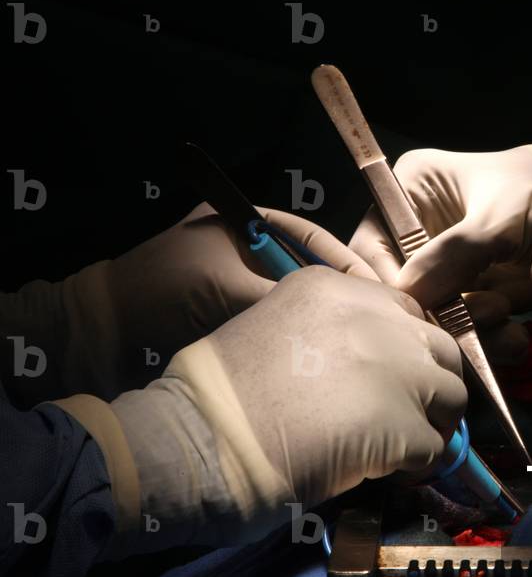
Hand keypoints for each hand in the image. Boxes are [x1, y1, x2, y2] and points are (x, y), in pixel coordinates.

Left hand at [15, 202, 374, 399]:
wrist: (103, 329)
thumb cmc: (160, 290)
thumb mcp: (224, 286)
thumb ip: (280, 296)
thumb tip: (336, 317)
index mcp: (247, 222)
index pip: (313, 239)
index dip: (349, 264)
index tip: (382, 292)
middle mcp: (251, 249)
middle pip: (313, 269)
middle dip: (345, 294)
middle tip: (383, 320)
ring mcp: (244, 283)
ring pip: (301, 300)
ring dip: (328, 318)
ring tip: (365, 339)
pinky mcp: (237, 316)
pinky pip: (281, 323)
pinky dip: (304, 336)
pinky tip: (329, 354)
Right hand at [62, 265, 466, 552]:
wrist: (193, 444)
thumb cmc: (217, 395)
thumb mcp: (273, 328)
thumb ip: (329, 334)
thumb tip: (372, 368)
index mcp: (333, 288)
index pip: (404, 312)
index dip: (404, 351)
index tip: (391, 379)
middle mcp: (372, 318)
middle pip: (438, 347)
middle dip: (430, 383)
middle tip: (407, 415)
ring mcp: (394, 370)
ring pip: (451, 394)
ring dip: (432, 423)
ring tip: (399, 447)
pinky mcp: (402, 424)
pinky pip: (435, 447)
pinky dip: (417, 465)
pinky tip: (386, 473)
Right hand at [348, 145, 531, 363]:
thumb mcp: (503, 215)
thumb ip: (457, 250)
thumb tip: (407, 294)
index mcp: (413, 187)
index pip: (373, 243)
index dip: (386, 284)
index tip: (412, 317)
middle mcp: (423, 225)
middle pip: (407, 284)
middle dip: (441, 311)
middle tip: (484, 316)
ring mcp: (450, 261)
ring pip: (438, 311)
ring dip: (471, 329)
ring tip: (508, 323)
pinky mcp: (479, 289)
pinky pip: (470, 323)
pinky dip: (492, 338)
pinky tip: (518, 339)